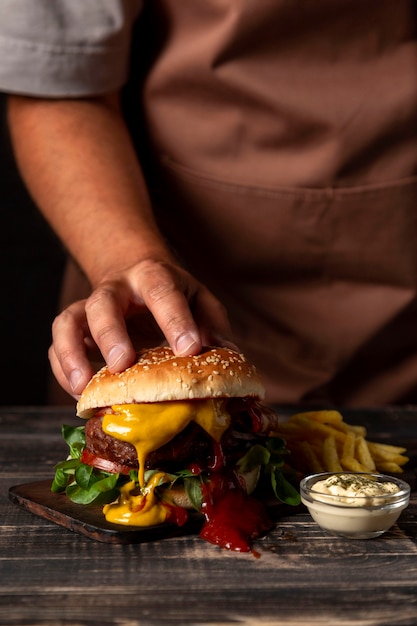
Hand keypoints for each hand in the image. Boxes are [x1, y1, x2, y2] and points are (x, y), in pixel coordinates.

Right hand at [49, 258, 235, 397]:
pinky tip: (80, 393)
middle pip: (103, 303)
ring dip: (72, 353)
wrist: (136, 277)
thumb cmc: (174, 295)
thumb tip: (227, 355)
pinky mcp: (75, 328)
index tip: (189, 349)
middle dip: (111, 334)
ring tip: (85, 387)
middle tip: (123, 365)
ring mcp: (90, 307)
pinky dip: (63, 369)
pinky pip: (57, 344)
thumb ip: (211, 323)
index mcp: (153, 276)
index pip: (162, 290)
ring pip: (69, 321)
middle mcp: (116, 289)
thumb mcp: (199, 299)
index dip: (174, 319)